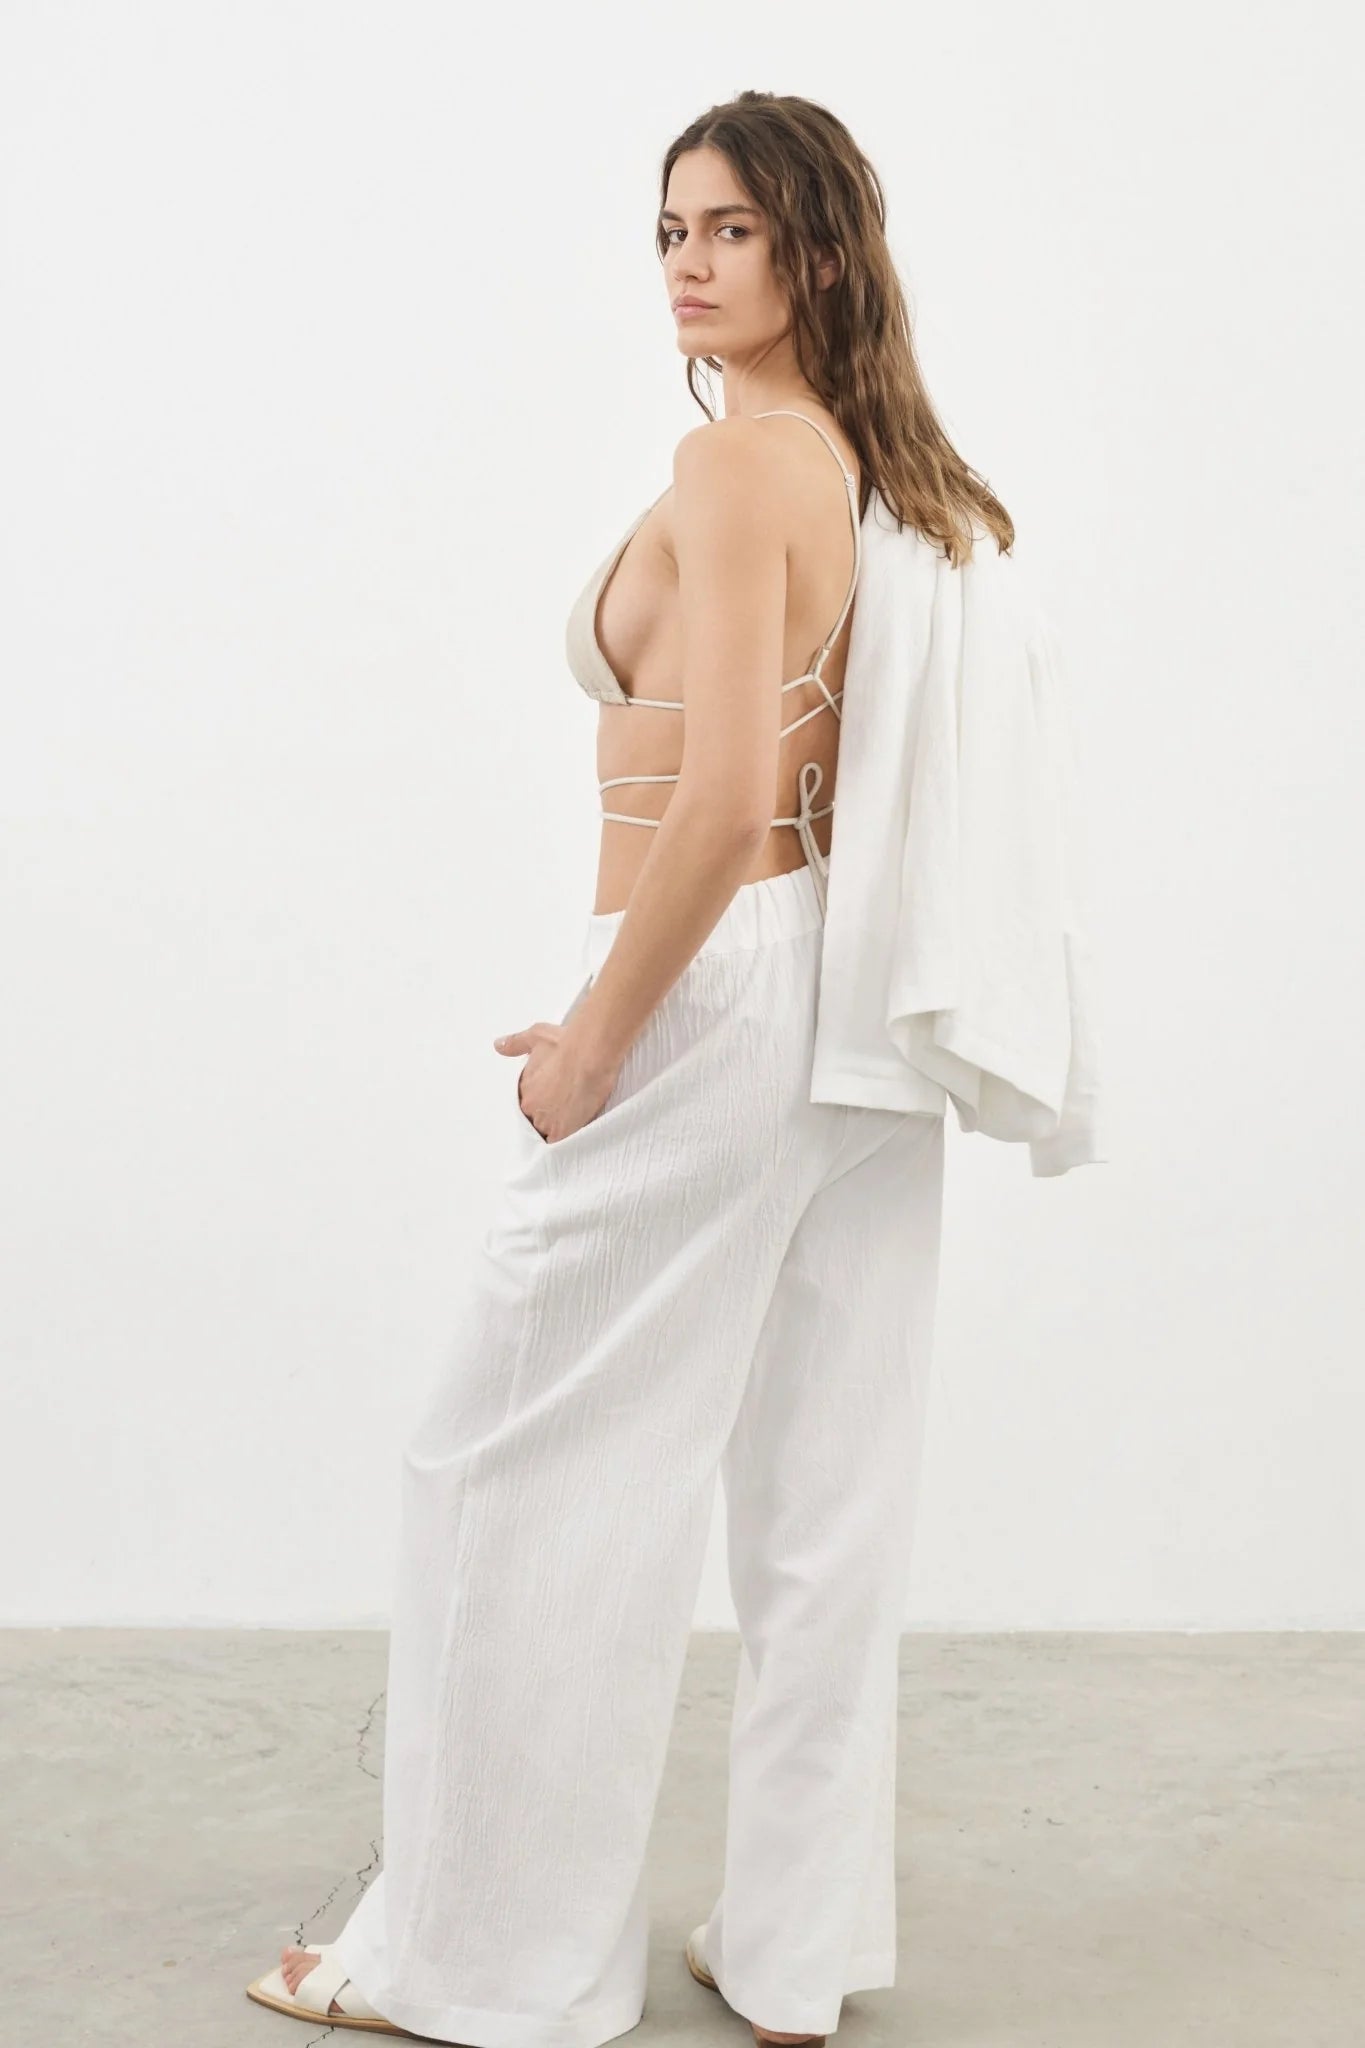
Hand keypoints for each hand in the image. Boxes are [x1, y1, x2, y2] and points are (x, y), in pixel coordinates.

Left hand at [493, 1019, 620, 1143]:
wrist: (589, 1054)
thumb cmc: (566, 1044)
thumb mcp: (536, 1036)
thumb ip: (516, 1043)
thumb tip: (499, 1045)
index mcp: (524, 1088)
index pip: (529, 1103)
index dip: (542, 1101)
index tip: (554, 1097)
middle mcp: (531, 1107)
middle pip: (537, 1119)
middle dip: (548, 1116)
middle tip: (566, 1107)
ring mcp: (546, 1121)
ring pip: (547, 1132)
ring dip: (557, 1128)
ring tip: (572, 1121)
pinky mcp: (563, 1131)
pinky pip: (559, 1145)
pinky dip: (564, 1142)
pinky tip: (572, 1137)